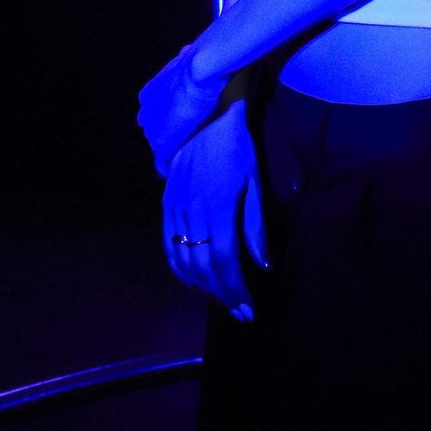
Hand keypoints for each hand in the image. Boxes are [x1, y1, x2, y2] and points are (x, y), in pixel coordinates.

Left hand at [138, 43, 228, 174]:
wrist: (201, 70)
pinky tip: (171, 171)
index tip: (177, 121)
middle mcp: (146, 111)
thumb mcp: (187, 58)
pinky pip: (162, 161)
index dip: (166, 117)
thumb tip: (190, 50)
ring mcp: (152, 129)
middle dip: (164, 133)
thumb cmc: (199, 61)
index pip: (153, 111)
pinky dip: (166, 166)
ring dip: (168, 149)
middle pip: (152, 129)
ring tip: (179, 157)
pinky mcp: (162, 144)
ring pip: (157, 144)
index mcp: (149, 93)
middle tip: (181, 139)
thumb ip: (185, 62)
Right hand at [162, 100, 268, 316]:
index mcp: (219, 207)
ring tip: (221, 300)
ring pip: (185, 259)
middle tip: (239, 312)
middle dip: (223, 294)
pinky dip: (178, 267)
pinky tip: (191, 281)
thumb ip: (256, 227)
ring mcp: (175, 208)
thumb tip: (264, 266)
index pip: (226, 261)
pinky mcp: (166, 204)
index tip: (249, 308)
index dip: (236, 289)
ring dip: (202, 286)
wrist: (205, 118)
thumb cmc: (238, 149)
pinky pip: (167, 243)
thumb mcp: (255, 184)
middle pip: (205, 266)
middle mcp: (193, 212)